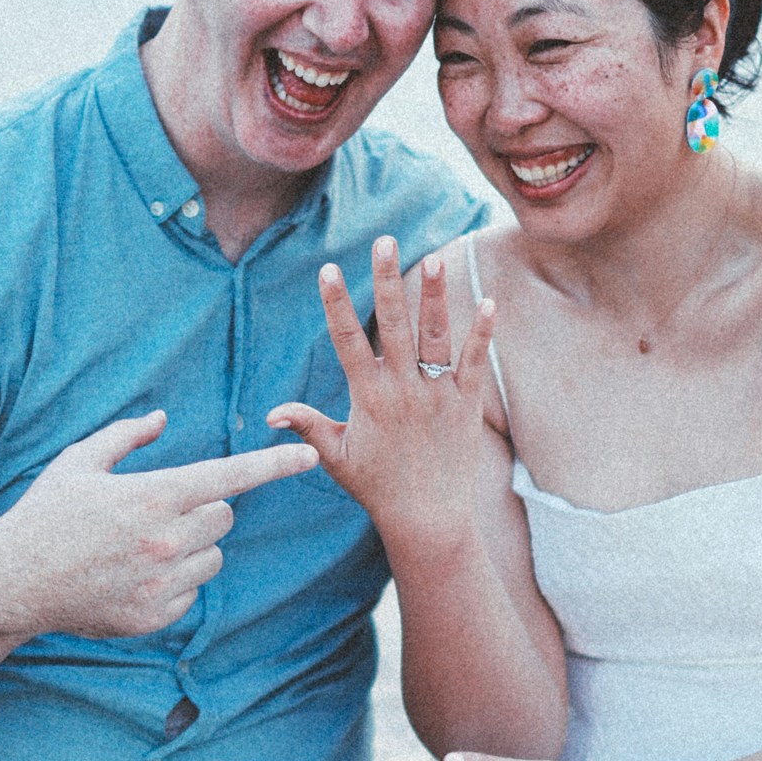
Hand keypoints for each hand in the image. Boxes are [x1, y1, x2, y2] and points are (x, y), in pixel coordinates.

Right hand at [0, 409, 315, 642]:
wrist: (15, 581)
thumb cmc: (47, 514)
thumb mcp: (79, 463)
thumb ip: (125, 437)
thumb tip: (161, 419)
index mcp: (153, 495)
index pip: (230, 476)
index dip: (274, 464)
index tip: (309, 456)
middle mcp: (166, 539)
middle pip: (226, 516)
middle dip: (208, 508)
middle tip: (166, 509)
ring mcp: (163, 581)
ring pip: (214, 555)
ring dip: (194, 546)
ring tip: (146, 544)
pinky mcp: (156, 614)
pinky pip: (193, 590)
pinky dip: (176, 580)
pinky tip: (135, 574)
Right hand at [267, 237, 496, 550]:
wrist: (428, 519)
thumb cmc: (377, 488)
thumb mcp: (336, 457)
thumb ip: (307, 426)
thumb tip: (270, 414)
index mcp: (368, 398)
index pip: (346, 342)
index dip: (337, 305)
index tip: (328, 270)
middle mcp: (403, 391)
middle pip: (392, 326)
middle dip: (387, 280)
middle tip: (384, 241)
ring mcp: (437, 395)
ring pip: (436, 337)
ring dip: (435, 297)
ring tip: (434, 258)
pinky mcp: (467, 404)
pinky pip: (475, 362)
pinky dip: (483, 334)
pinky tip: (490, 303)